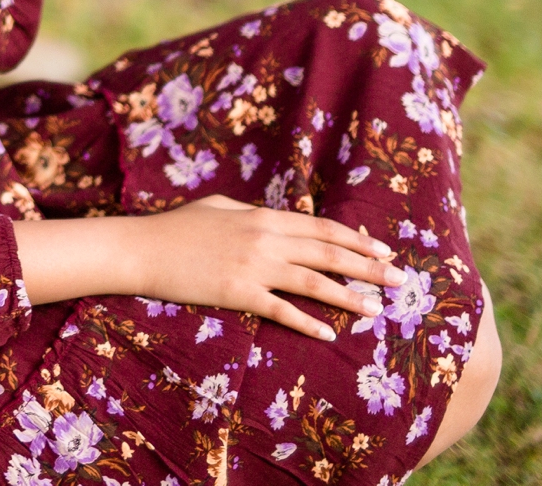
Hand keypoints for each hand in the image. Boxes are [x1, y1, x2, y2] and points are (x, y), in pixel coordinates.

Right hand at [13, 199, 406, 340]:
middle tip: (400, 279)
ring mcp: (253, 267)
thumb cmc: (176, 227)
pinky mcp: (238, 294)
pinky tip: (329, 334)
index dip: (356, 240)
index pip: (321, 228)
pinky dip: (308, 323)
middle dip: (369, 266)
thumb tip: (276, 220)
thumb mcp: (219, 209)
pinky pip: (281, 310)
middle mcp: (265, 239)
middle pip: (328, 254)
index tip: (384, 249)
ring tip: (377, 309)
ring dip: (349, 297)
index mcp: (263, 217)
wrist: (142, 248)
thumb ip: (252, 215)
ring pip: (314, 282)